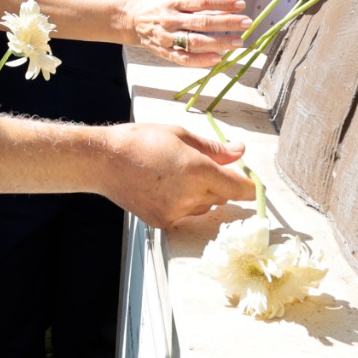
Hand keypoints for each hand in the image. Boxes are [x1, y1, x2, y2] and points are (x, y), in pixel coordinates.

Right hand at [100, 123, 250, 226]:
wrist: (104, 161)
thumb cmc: (141, 141)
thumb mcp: (181, 136)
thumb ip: (214, 148)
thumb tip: (239, 151)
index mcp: (198, 171)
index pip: (239, 188)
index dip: (250, 186)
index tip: (253, 183)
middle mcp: (191, 196)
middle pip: (223, 197)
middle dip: (222, 183)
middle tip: (205, 165)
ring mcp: (176, 212)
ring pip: (205, 206)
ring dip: (203, 193)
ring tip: (179, 173)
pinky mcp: (163, 222)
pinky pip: (186, 214)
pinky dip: (184, 202)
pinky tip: (166, 186)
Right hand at [126, 0, 252, 64]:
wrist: (131, 21)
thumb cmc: (159, 8)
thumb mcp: (176, 0)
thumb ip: (198, 6)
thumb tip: (226, 10)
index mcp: (174, 2)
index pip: (202, 1)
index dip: (222, 2)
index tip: (240, 4)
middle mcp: (171, 19)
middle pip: (202, 22)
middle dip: (227, 23)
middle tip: (246, 23)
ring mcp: (167, 37)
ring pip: (195, 41)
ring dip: (219, 42)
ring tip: (238, 42)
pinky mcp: (164, 52)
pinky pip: (184, 58)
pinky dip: (201, 60)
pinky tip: (218, 59)